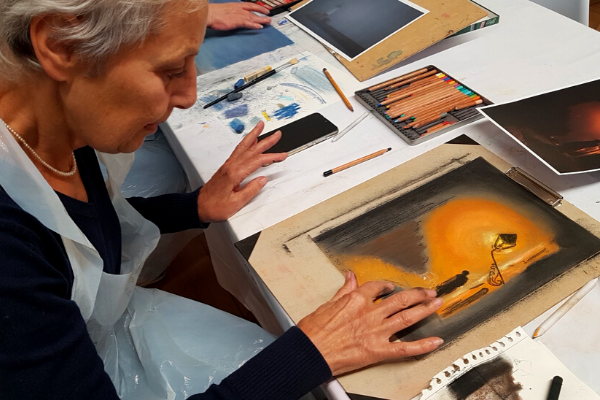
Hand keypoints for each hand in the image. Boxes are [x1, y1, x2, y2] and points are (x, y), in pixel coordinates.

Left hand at [197, 121, 285, 222]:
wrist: (199, 206)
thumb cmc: (214, 207)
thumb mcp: (235, 203)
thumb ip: (250, 190)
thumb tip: (262, 180)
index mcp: (234, 174)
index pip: (257, 161)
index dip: (271, 157)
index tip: (282, 155)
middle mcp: (231, 166)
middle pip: (252, 150)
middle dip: (266, 141)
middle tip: (277, 134)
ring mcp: (228, 166)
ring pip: (243, 147)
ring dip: (253, 136)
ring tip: (260, 127)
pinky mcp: (226, 168)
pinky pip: (238, 151)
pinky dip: (246, 144)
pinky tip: (250, 142)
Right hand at [207, 3, 270, 30]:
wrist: (209, 14)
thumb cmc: (214, 12)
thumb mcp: (225, 9)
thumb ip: (231, 12)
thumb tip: (233, 15)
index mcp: (236, 5)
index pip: (250, 5)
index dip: (259, 7)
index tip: (264, 10)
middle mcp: (239, 9)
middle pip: (254, 11)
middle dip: (262, 14)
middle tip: (269, 18)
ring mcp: (239, 15)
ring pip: (253, 17)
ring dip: (261, 20)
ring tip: (268, 22)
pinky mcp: (237, 21)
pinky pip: (248, 23)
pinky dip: (254, 25)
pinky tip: (260, 27)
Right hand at [298, 271, 442, 375]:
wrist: (309, 352)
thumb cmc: (313, 331)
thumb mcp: (327, 304)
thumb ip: (344, 290)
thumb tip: (350, 276)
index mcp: (356, 300)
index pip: (378, 287)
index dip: (388, 286)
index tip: (393, 287)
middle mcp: (370, 313)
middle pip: (400, 300)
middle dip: (418, 295)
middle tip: (429, 292)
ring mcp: (376, 332)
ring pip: (407, 318)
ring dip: (425, 310)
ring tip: (436, 304)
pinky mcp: (378, 351)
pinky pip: (405, 348)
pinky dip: (422, 345)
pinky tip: (435, 341)